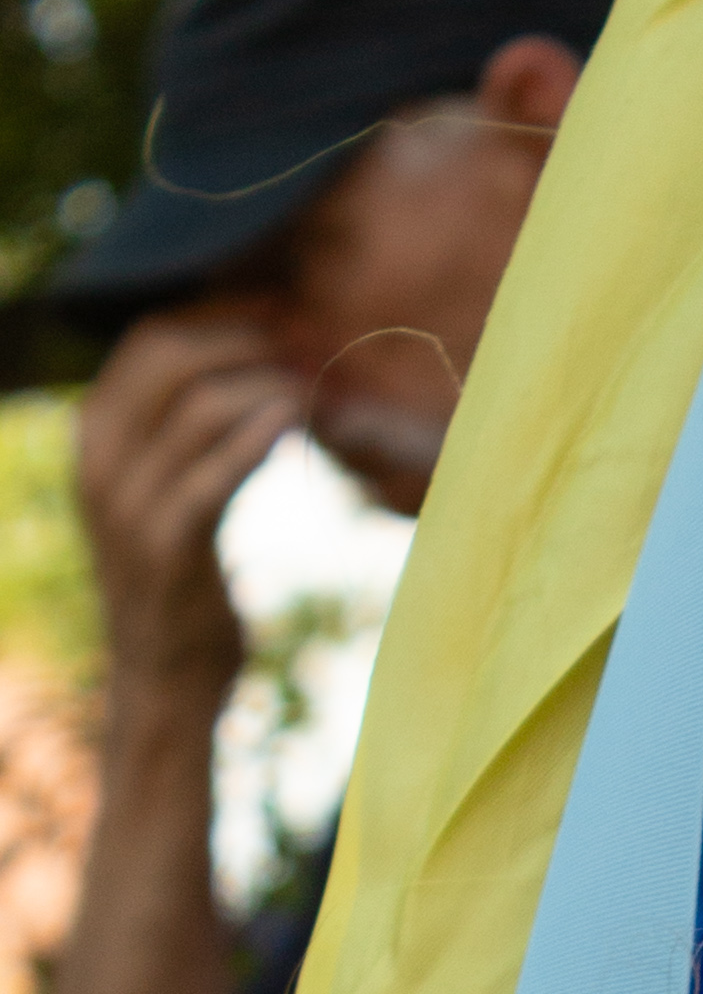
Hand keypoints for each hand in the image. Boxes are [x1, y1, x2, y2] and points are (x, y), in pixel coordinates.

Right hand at [74, 308, 309, 712]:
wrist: (165, 685)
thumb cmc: (182, 588)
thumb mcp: (167, 499)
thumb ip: (185, 440)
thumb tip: (246, 374)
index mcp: (95, 436)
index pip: (148, 338)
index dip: (217, 312)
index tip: (279, 308)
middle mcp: (98, 460)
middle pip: (168, 355)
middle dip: (243, 333)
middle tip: (306, 334)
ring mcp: (126, 503)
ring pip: (195, 405)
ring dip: (264, 381)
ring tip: (317, 378)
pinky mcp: (167, 547)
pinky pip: (214, 471)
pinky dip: (258, 435)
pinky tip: (297, 417)